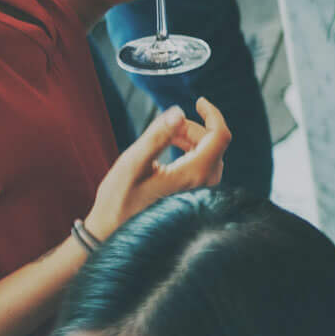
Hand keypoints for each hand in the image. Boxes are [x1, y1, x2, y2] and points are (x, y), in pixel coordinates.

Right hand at [81, 101, 230, 239]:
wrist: (114, 234)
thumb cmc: (119, 201)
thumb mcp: (132, 163)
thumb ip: (157, 136)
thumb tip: (179, 112)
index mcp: (194, 174)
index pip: (221, 135)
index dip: (213, 114)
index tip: (198, 100)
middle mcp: (206, 184)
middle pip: (214, 143)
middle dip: (192, 128)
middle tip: (164, 128)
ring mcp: (203, 192)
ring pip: (209, 154)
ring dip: (190, 140)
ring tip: (163, 139)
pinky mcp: (196, 196)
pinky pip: (203, 166)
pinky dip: (190, 152)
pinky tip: (169, 154)